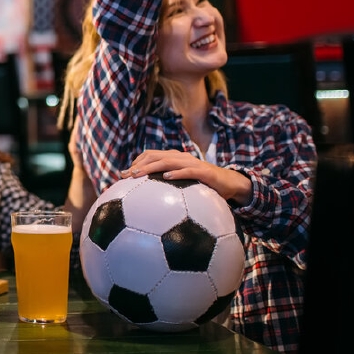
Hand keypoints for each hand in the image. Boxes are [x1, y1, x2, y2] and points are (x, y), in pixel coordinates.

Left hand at [120, 149, 250, 204]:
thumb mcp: (182, 185)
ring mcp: (192, 163)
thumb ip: (166, 186)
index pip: (150, 154)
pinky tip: (166, 178)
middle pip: (155, 156)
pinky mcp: (204, 172)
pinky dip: (176, 173)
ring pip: (168, 161)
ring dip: (152, 167)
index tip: (124, 174)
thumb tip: (144, 199)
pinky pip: (188, 171)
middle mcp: (181, 157)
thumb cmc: (202, 186)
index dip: (136, 162)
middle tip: (127, 175)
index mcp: (174, 158)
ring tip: (139, 174)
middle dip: (139, 164)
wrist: (229, 183)